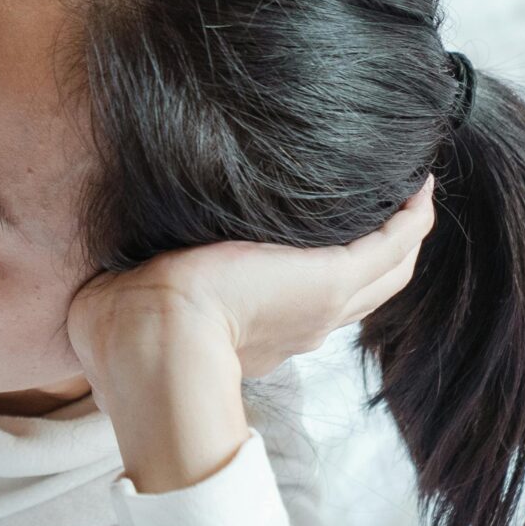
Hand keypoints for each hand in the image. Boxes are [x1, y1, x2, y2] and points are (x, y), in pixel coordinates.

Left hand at [66, 178, 435, 387]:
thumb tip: (106, 264)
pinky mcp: (332, 277)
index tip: (321, 242)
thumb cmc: (121, 335)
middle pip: (365, 289)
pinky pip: (395, 240)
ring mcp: (323, 304)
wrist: (150, 347)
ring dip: (405, 229)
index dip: (320, 275)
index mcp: (255, 336)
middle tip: (393, 205)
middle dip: (382, 248)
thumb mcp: (131, 303)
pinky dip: (411, 212)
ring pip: (389, 268)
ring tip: (412, 188)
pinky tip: (418, 179)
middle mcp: (300, 326)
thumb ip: (132, 284)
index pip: (302, 304)